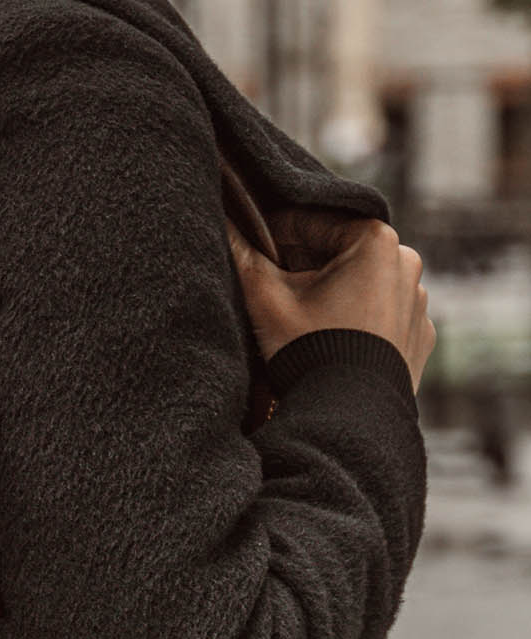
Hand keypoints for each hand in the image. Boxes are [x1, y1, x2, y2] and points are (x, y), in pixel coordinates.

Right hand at [227, 209, 435, 393]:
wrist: (348, 417)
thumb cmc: (308, 351)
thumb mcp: (266, 299)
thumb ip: (242, 256)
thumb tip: (221, 223)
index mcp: (376, 241)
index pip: (313, 222)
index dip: (273, 233)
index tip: (250, 247)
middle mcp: (407, 264)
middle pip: (339, 253)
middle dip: (304, 266)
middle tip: (270, 287)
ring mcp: (418, 303)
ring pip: (362, 284)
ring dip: (331, 292)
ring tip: (299, 319)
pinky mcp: (418, 337)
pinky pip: (381, 316)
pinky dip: (356, 320)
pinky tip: (329, 339)